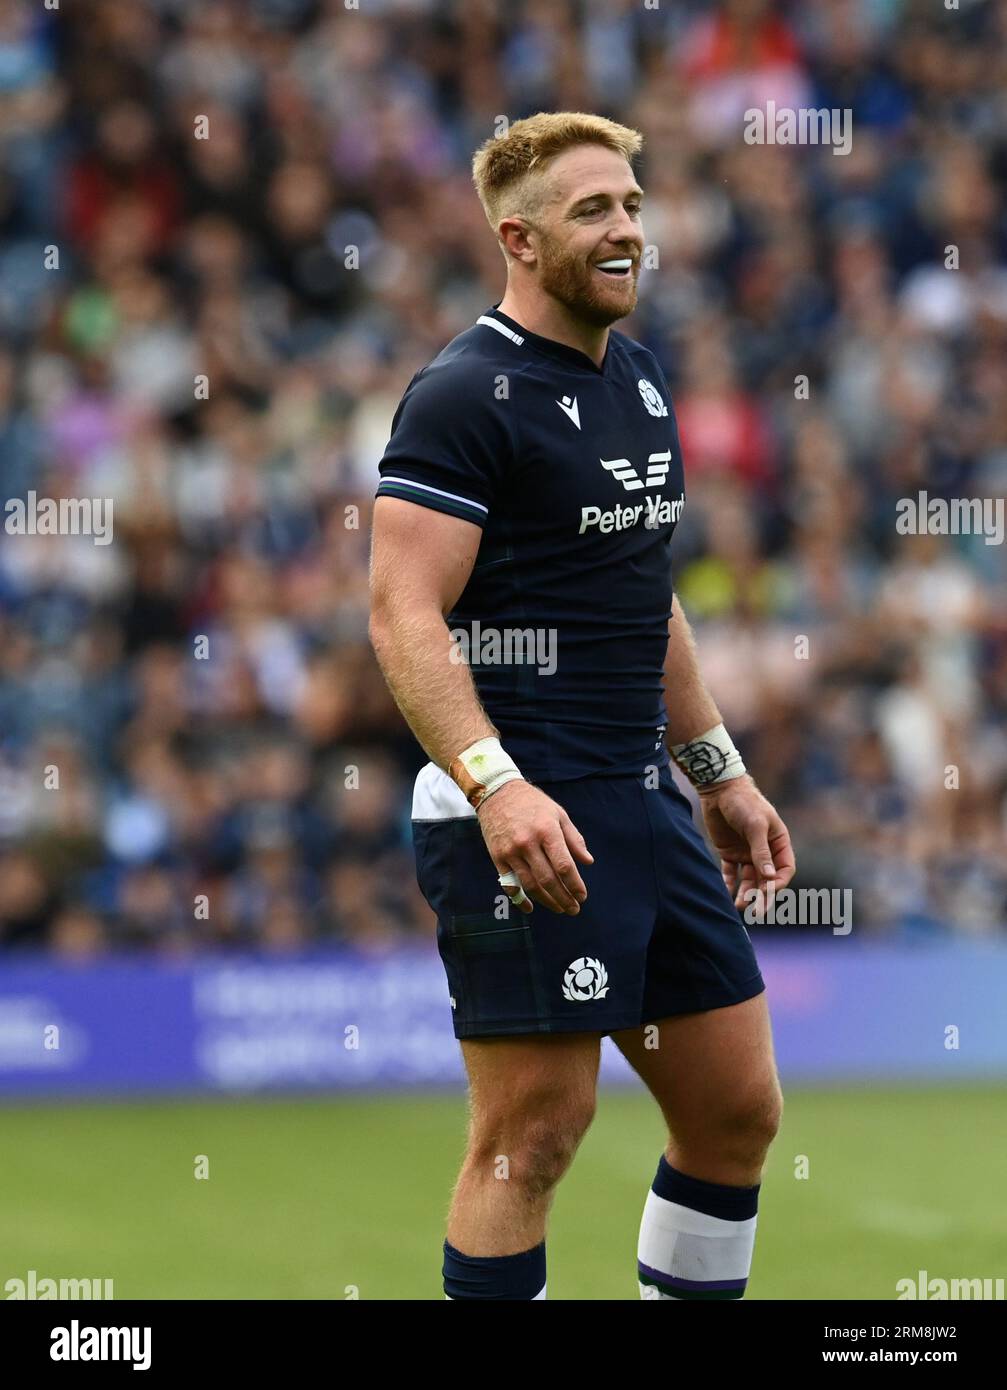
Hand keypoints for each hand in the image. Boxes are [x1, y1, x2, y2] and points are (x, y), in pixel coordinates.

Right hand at [476, 779, 593, 914]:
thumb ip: (574, 839)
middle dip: (564, 898)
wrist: (497, 792)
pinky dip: (520, 899)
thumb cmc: (532, 803)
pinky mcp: (498, 857)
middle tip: (573, 909)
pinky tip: (531, 907)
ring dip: (547, 901)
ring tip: (559, 908)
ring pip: (531, 885)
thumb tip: (588, 862)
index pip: (564, 866)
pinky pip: (510, 884)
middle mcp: (528, 843)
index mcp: (547, 831)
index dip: (575, 884)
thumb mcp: (558, 814)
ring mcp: (511, 852)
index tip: (582, 896)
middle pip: (549, 880)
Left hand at [697, 774, 795, 914]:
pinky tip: (726, 894)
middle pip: (767, 879)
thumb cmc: (744, 802)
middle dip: (762, 896)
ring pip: (749, 879)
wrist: (719, 790)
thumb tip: (769, 877)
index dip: (778, 883)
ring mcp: (747, 853)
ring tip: (739, 905)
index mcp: (778, 842)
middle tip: (756, 912)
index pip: (784, 869)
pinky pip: (731, 873)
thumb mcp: (756, 825)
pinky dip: (729, 884)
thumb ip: (761, 851)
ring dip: (746, 893)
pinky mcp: (729, 853)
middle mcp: (765, 851)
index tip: (767, 892)